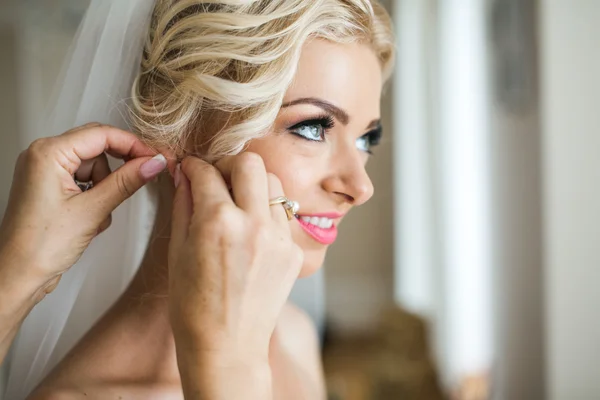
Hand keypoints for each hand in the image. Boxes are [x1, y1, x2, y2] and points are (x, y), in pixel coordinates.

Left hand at [0, 123, 167, 293]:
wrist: (18, 275)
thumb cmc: (39, 247)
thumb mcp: (93, 211)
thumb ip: (126, 182)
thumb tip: (152, 163)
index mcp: (47, 154)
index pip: (101, 134)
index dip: (133, 144)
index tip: (155, 157)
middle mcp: (42, 156)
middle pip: (97, 147)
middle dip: (117, 168)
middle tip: (141, 178)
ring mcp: (44, 171)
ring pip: (93, 165)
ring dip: (104, 187)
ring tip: (97, 214)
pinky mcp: (49, 185)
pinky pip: (83, 179)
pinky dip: (94, 195)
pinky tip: (89, 217)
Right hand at [168, 153, 302, 361]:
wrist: (226, 346)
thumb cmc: (194, 307)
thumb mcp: (177, 251)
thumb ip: (183, 205)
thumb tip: (185, 176)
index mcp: (217, 223)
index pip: (207, 171)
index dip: (194, 166)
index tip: (191, 169)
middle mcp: (254, 224)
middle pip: (250, 162)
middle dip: (229, 163)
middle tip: (218, 178)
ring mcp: (280, 238)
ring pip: (273, 184)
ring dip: (253, 186)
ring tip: (238, 205)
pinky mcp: (295, 252)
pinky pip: (283, 215)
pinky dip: (267, 214)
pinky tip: (252, 231)